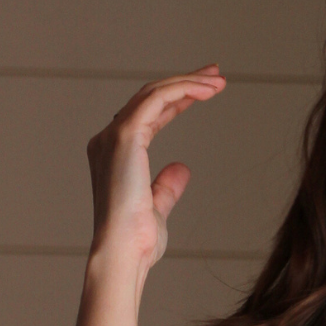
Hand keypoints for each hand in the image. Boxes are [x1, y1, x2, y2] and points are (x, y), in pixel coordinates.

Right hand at [84, 65, 225, 295]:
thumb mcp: (157, 209)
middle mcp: (108, 140)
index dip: (177, 100)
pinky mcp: (125, 136)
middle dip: (184, 82)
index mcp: (113, 154)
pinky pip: (156, 100)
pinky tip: (206, 90)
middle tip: (216, 73)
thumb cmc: (138, 241)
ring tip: (218, 79)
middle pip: (150, 97)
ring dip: (187, 82)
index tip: (205, 90)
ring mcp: (113, 136)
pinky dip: (182, 90)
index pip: (148, 115)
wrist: (124, 252)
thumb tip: (182, 167)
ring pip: (153, 93)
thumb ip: (167, 187)